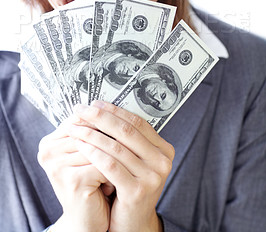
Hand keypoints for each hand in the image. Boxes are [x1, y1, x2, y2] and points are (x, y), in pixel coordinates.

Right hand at [38, 116, 112, 231]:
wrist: (85, 221)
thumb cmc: (89, 185)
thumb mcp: (86, 156)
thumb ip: (90, 133)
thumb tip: (111, 107)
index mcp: (49, 142)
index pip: (79, 119)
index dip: (102, 119)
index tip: (121, 120)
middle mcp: (48, 152)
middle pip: (90, 132)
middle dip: (110, 139)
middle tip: (127, 146)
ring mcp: (58, 166)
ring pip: (99, 148)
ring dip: (115, 157)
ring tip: (121, 167)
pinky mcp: (71, 180)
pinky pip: (103, 166)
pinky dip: (113, 174)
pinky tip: (112, 185)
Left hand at [69, 101, 174, 231]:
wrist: (132, 224)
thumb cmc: (129, 187)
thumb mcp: (136, 162)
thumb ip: (129, 140)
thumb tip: (103, 110)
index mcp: (164, 149)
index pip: (138, 122)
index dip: (114, 111)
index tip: (95, 103)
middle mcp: (162, 162)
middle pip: (127, 131)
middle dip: (100, 117)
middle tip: (81, 109)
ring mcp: (152, 177)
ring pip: (116, 147)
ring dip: (91, 134)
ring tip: (75, 127)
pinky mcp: (137, 191)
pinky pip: (109, 165)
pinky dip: (92, 152)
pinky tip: (80, 145)